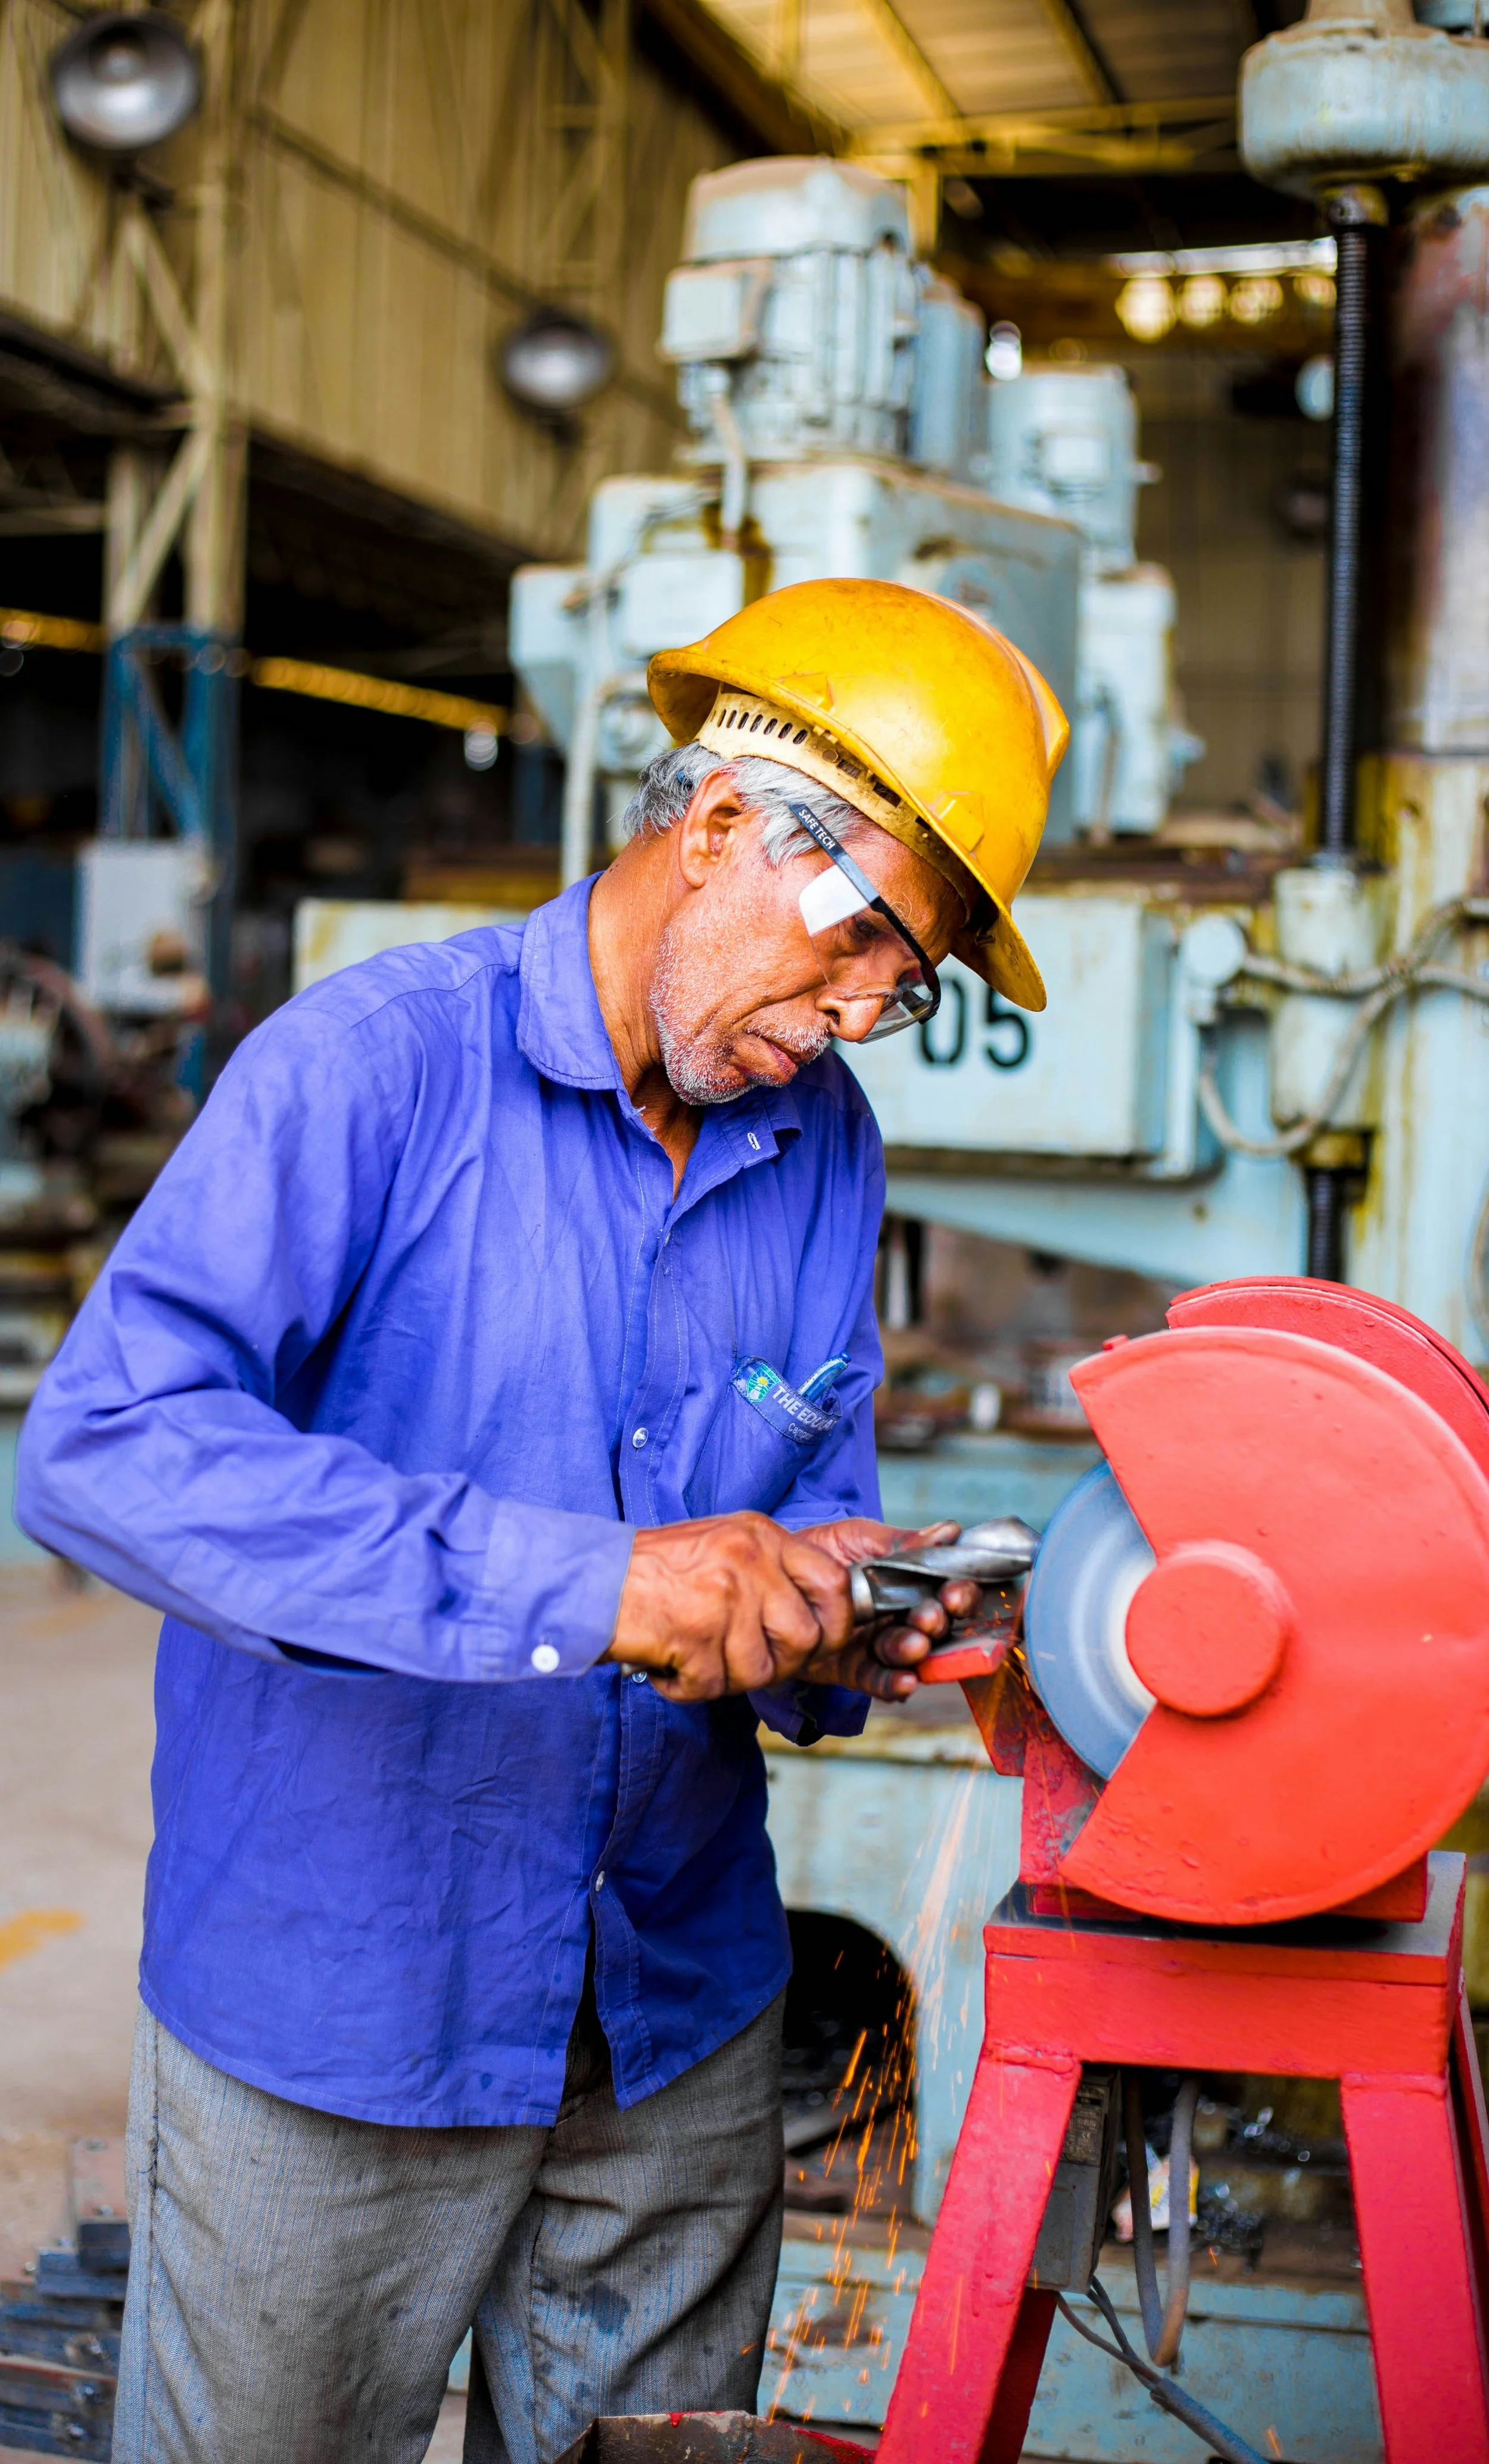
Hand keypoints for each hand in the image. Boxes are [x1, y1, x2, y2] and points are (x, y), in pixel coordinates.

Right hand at [603, 1512, 853, 1702]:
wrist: (591, 1581)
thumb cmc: (655, 1571)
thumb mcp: (724, 1545)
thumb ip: (771, 1572)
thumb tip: (819, 1617)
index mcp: (761, 1536)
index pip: (833, 1582)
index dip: (837, 1622)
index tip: (820, 1640)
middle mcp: (748, 1561)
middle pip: (805, 1637)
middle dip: (781, 1663)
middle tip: (745, 1661)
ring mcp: (723, 1597)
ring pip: (762, 1670)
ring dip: (729, 1678)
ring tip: (698, 1658)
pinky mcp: (695, 1634)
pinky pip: (714, 1686)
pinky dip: (690, 1688)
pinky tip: (671, 1666)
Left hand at [788, 1519, 983, 1701]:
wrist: (772, 1574)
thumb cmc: (821, 1551)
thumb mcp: (859, 1537)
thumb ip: (901, 1542)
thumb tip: (948, 1532)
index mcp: (911, 1583)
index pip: (948, 1591)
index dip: (959, 1593)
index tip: (955, 1593)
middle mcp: (901, 1616)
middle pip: (935, 1626)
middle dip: (937, 1622)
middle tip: (930, 1617)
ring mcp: (878, 1644)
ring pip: (908, 1654)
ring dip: (915, 1651)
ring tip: (913, 1644)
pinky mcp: (854, 1669)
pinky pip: (879, 1681)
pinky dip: (894, 1684)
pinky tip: (905, 1681)